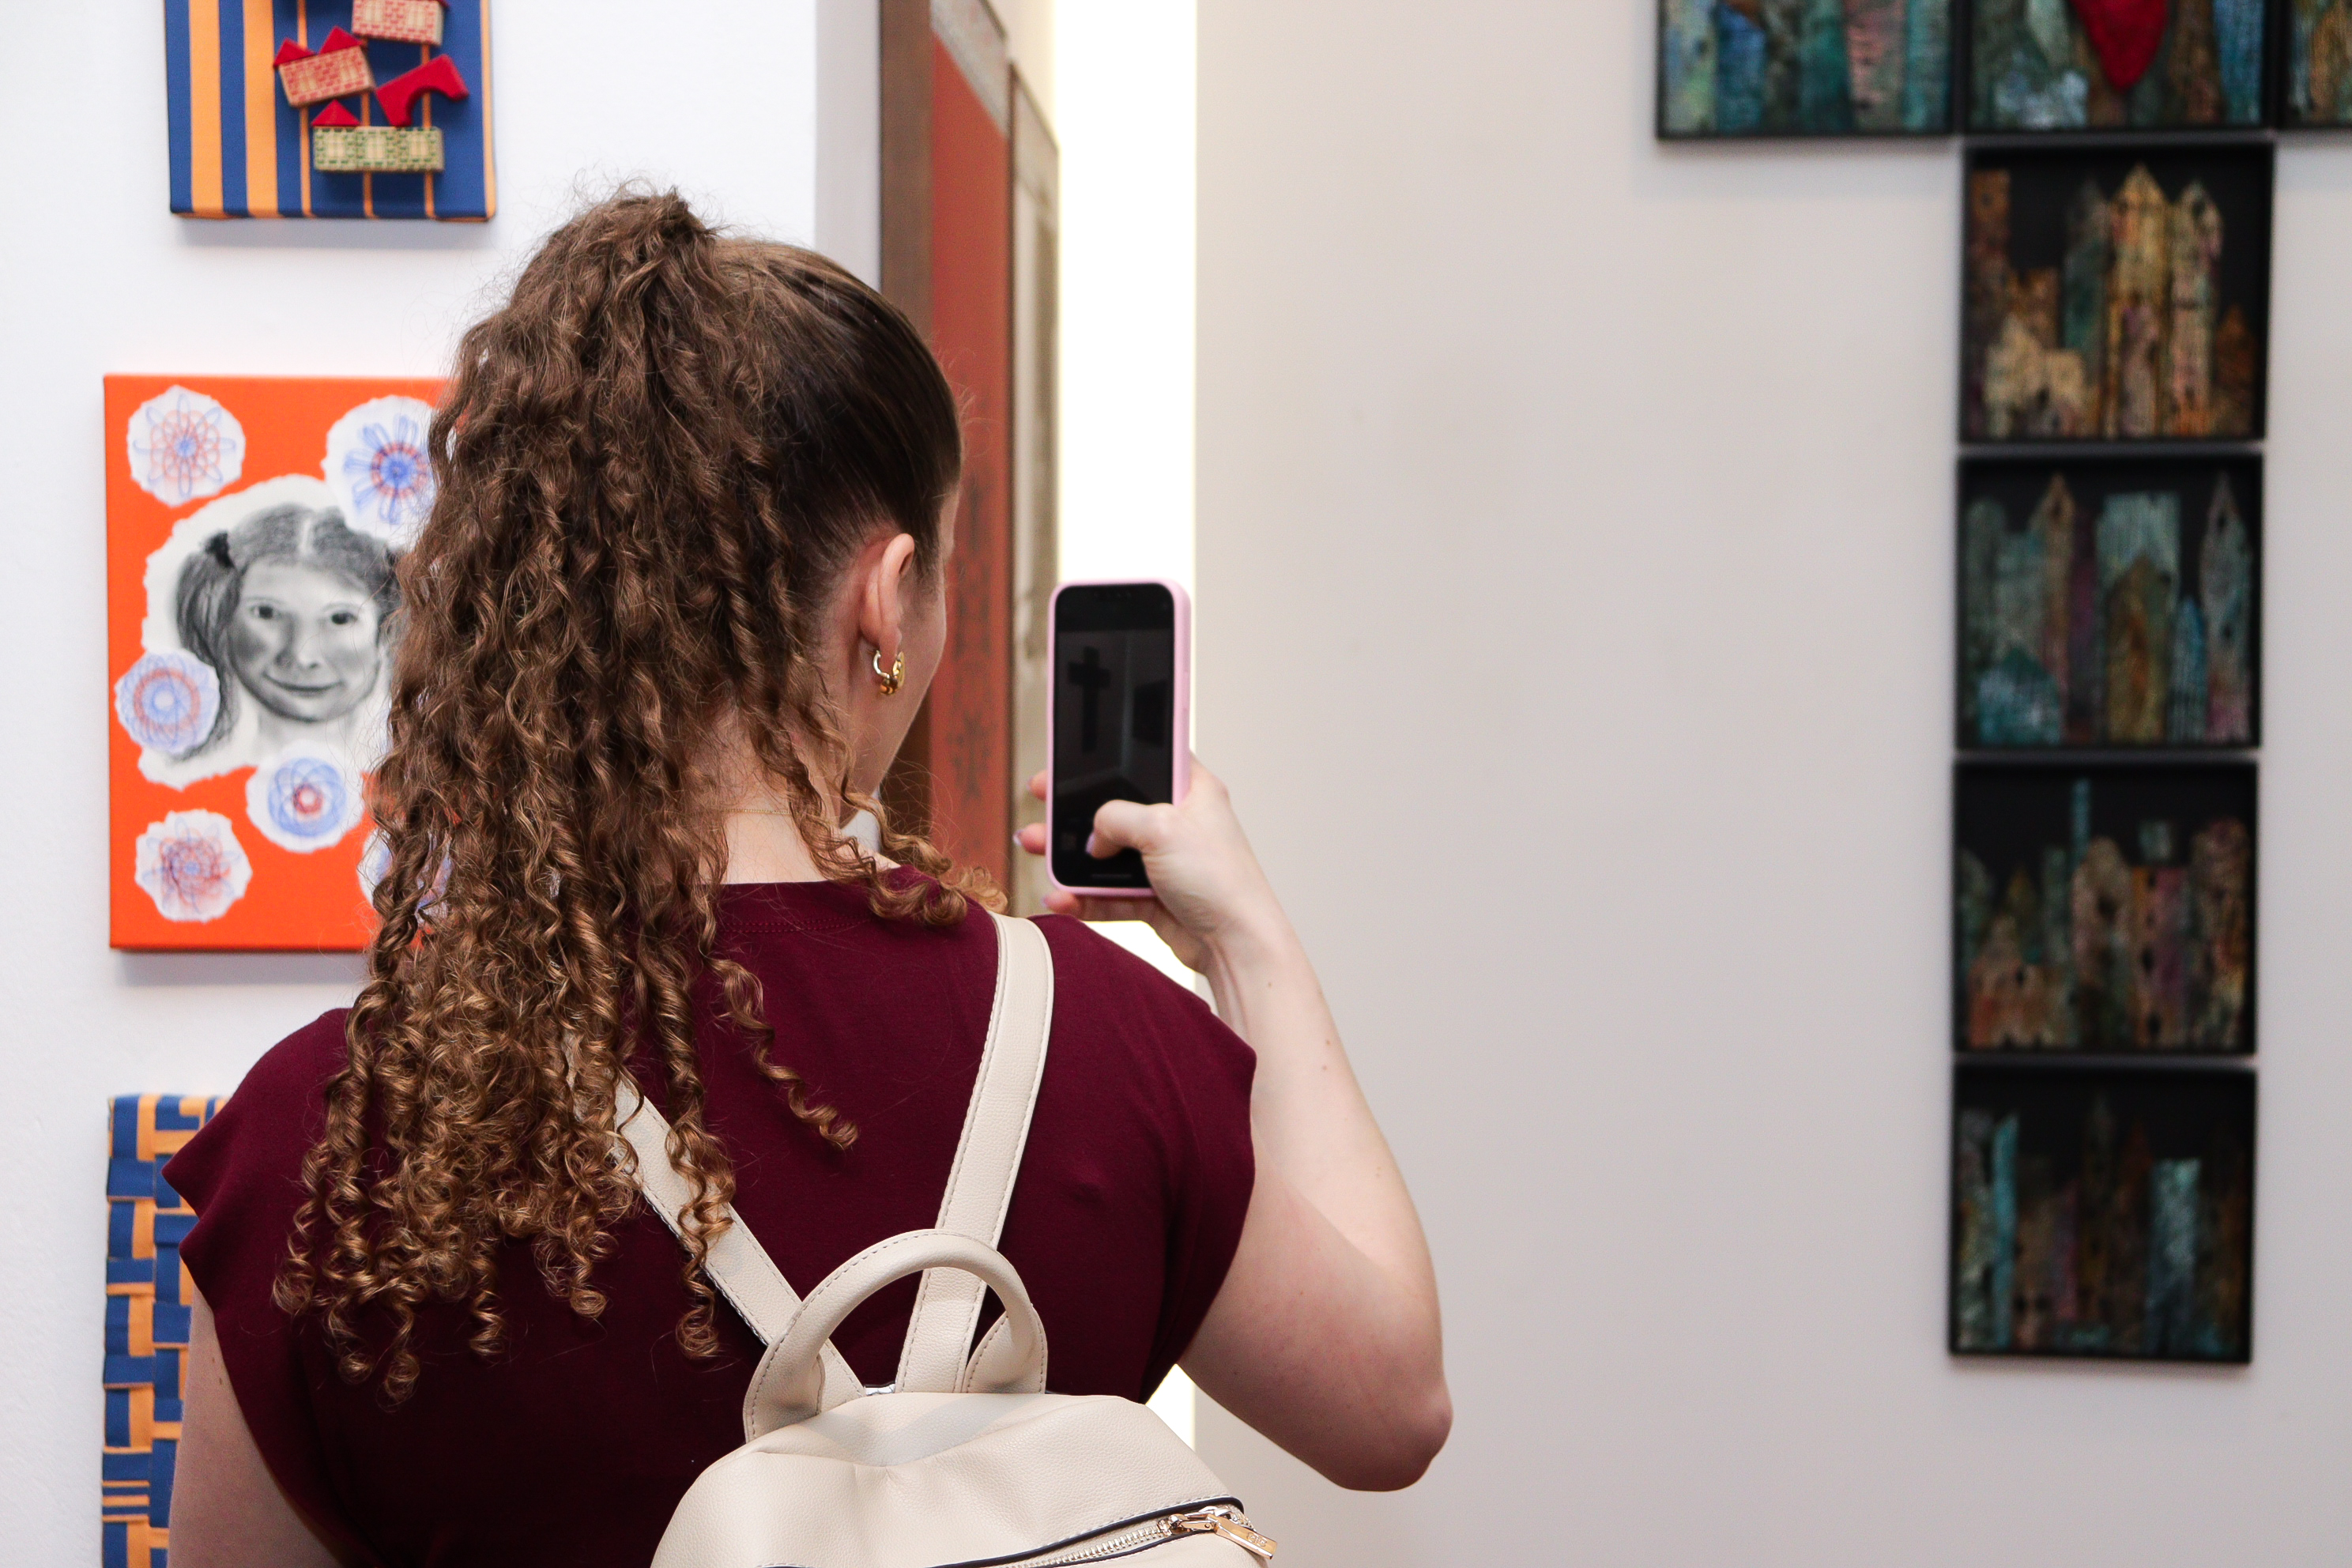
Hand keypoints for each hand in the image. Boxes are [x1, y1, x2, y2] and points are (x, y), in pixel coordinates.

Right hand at [1014, 759, 1290, 974]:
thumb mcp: (1162, 828)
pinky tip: (1061, 896)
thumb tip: (1094, 835)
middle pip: (1116, 808)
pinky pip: (1109, 893)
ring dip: (1071, 855)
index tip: (1071, 759)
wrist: (1236, 945)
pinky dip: (1083, 896)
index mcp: (1192, 791)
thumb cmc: (1221, 881)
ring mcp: (1164, 861)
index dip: (1109, 758)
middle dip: (1074, 809)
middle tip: (1042, 800)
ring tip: (1037, 847)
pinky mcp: (1154, 897)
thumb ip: (1116, 819)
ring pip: (1107, 853)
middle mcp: (1178, 823)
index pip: (1146, 761)